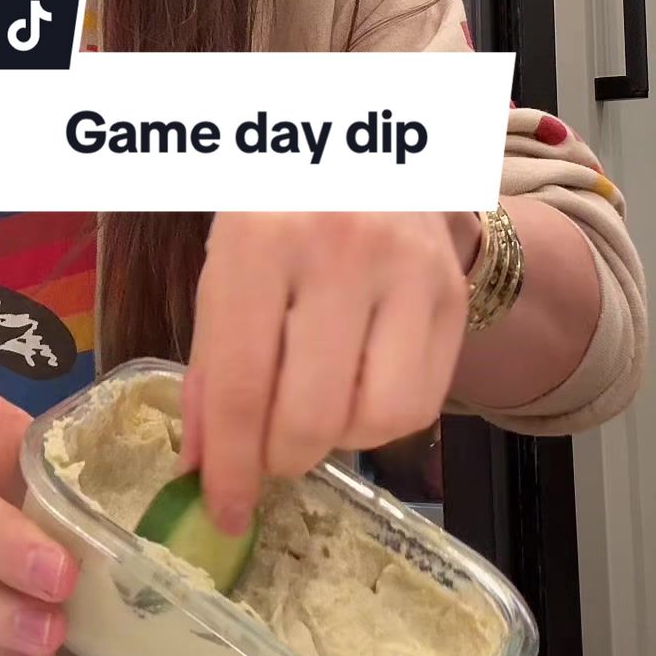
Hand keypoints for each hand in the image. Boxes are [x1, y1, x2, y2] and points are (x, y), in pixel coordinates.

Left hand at [183, 212, 477, 534]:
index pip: (242, 386)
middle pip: (310, 415)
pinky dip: (380, 422)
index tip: (224, 511)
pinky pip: (422, 404)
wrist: (368, 144)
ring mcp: (408, 271)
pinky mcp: (452, 294)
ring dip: (336, 441)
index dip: (230, 466)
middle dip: (279, 460)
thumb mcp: (224, 265)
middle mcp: (341, 251)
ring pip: (376, 420)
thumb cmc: (280, 209)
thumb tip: (204, 466)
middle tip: (264, 453)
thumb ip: (212, 365)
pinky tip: (354, 388)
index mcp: (262, 239)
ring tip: (311, 409)